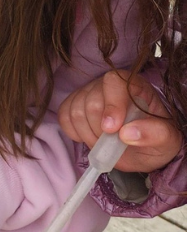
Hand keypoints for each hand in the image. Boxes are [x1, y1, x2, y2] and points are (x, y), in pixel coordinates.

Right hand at [59, 70, 180, 172]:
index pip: (116, 82)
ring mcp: (88, 92)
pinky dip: (74, 132)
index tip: (112, 130)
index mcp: (135, 86)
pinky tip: (89, 137)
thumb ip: (154, 134)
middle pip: (92, 101)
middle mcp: (109, 85)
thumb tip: (128, 133)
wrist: (140, 149)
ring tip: (104, 143)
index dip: (111, 104)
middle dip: (100, 130)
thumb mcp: (166, 141)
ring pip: (75, 111)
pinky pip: (64, 116)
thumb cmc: (155, 141)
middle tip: (113, 145)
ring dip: (88, 134)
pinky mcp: (73, 103)